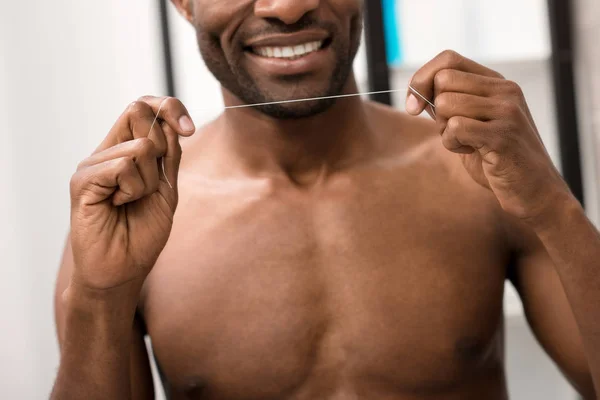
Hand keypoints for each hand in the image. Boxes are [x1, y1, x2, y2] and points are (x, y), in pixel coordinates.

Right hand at [69, 96, 194, 291]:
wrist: (122, 269)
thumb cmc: (142, 233)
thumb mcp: (166, 189)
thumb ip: (168, 156)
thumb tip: (174, 123)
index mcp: (126, 150)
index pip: (145, 106)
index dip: (170, 108)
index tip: (189, 129)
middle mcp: (107, 151)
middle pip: (138, 111)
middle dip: (161, 147)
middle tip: (151, 182)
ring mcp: (93, 164)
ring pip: (140, 147)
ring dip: (148, 181)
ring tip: (131, 202)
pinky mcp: (82, 181)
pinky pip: (123, 167)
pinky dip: (132, 190)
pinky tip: (118, 206)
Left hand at [406, 50, 573, 223]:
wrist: (532, 190)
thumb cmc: (496, 159)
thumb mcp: (471, 123)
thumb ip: (448, 104)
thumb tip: (415, 91)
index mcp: (497, 83)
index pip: (448, 59)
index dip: (422, 79)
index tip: (413, 106)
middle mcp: (505, 90)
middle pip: (443, 80)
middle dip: (435, 110)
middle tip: (454, 131)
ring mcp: (506, 110)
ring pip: (445, 104)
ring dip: (445, 131)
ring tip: (467, 143)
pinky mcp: (503, 134)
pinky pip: (455, 127)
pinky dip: (452, 144)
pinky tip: (471, 152)